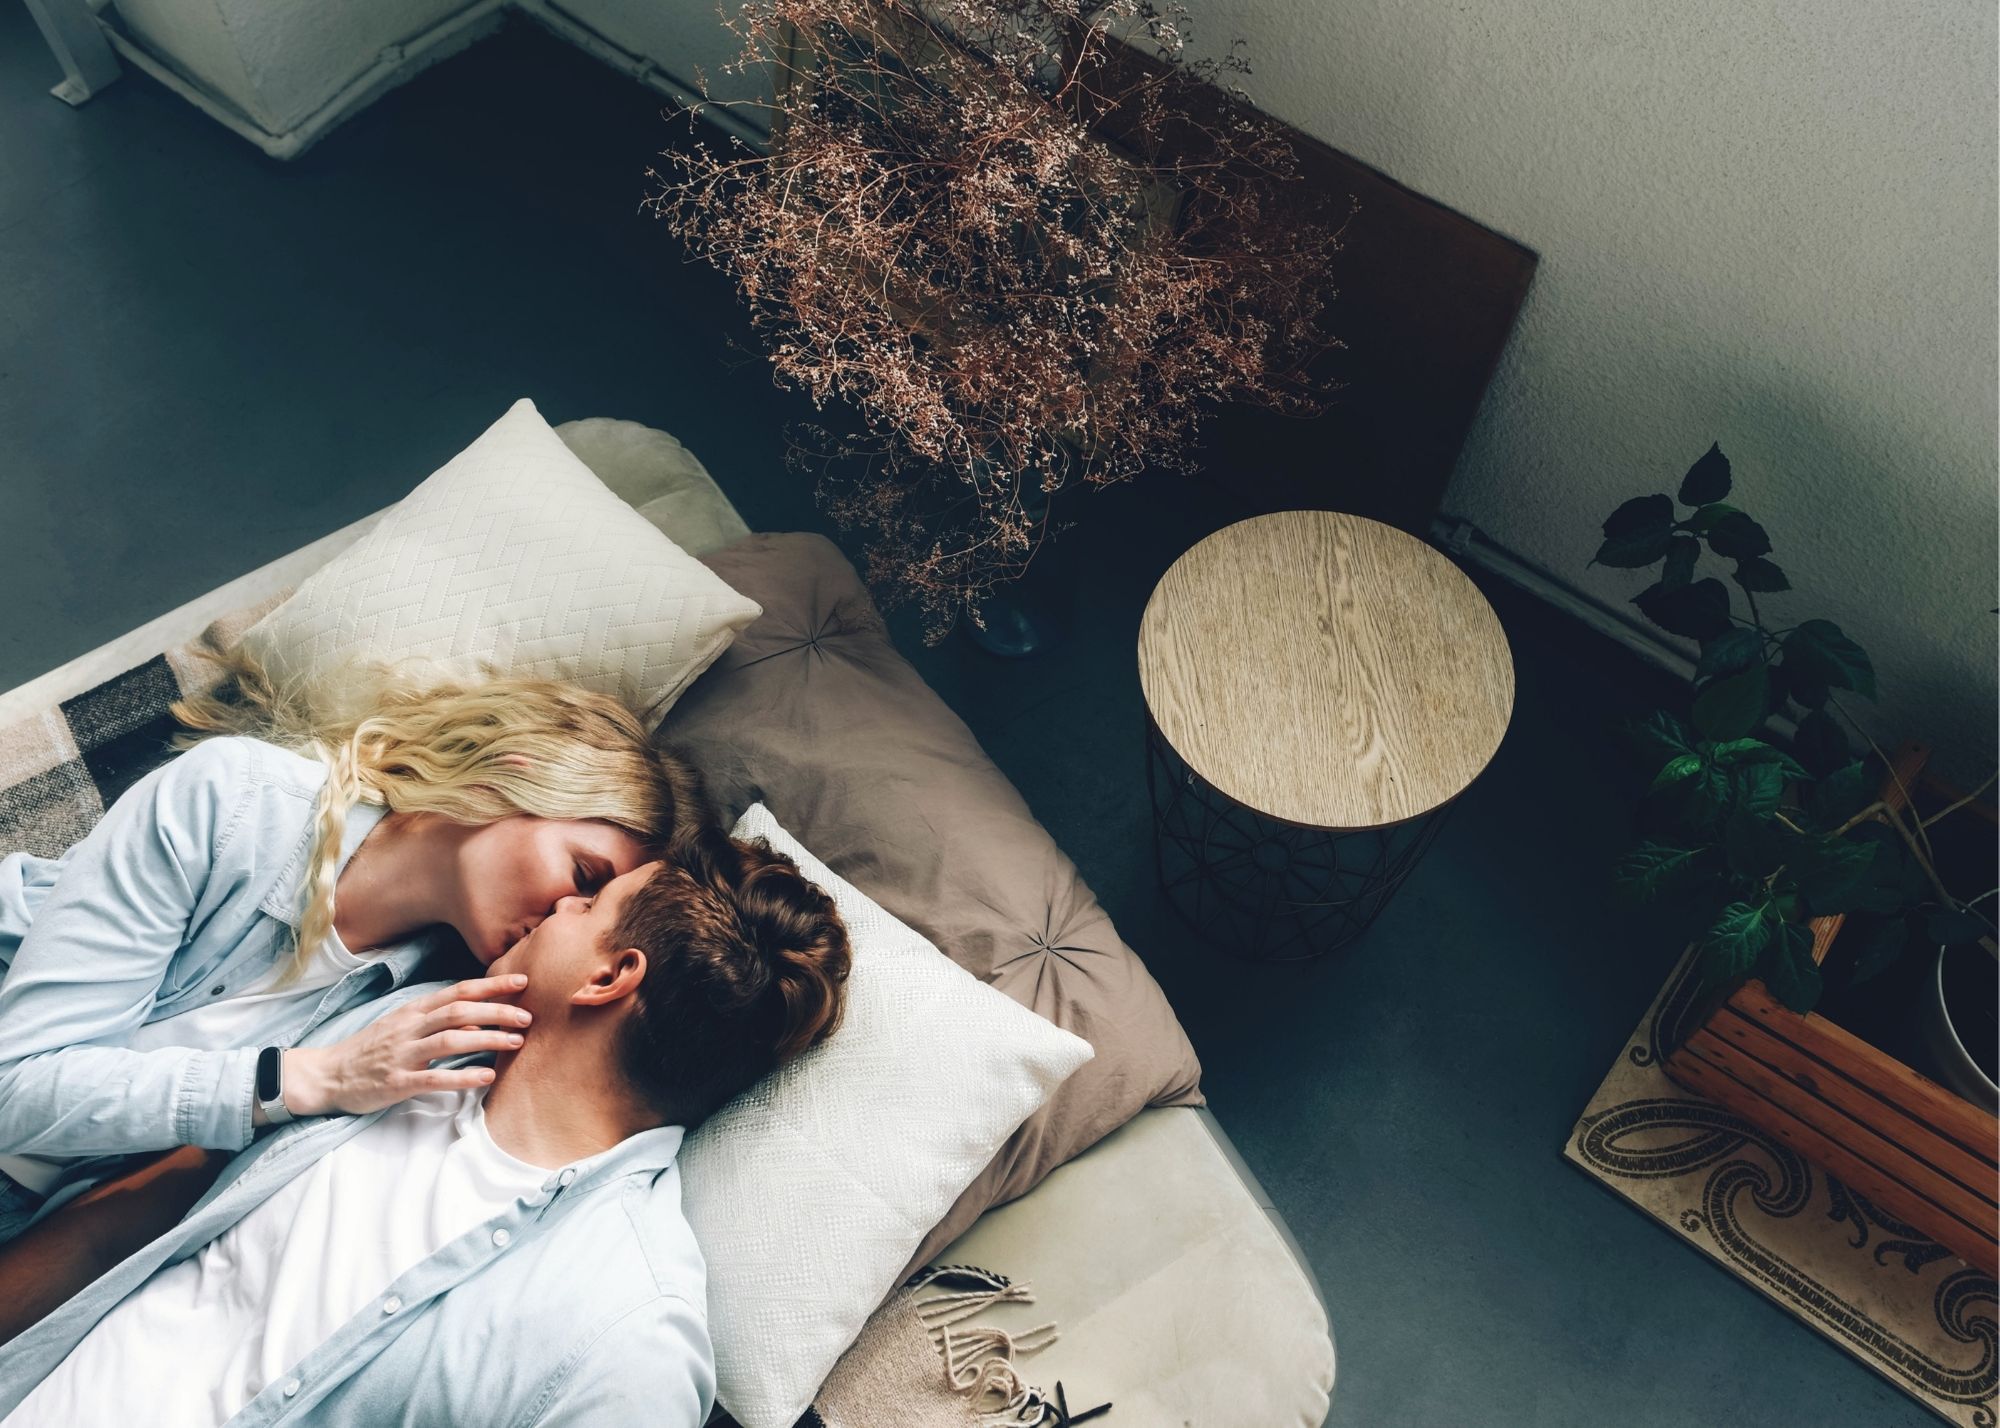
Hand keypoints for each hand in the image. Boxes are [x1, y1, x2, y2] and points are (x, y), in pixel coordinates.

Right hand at [282, 975, 531, 1116]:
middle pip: (460, 1011)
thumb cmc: (370, 1050)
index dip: (491, 985)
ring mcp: (403, 1054)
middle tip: (528, 1016)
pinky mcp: (397, 1082)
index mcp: (413, 1011)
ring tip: (516, 1043)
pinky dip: (463, 1076)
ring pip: (451, 1040)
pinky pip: (434, 1078)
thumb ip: (438, 1021)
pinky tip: (486, 1077)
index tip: (522, 982)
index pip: (458, 991)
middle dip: (498, 1011)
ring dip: (487, 1039)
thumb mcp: (403, 1027)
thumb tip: (478, 1019)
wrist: (327, 1074)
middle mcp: (410, 1027)